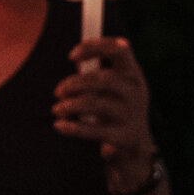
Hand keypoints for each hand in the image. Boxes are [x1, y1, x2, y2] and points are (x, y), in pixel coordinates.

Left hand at [55, 36, 152, 185]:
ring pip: (97, 104)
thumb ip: (95, 72)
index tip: (70, 56)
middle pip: (105, 79)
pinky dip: (72, 128)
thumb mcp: (112, 88)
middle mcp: (136, 92)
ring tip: (57, 109)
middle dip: (75, 83)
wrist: (134, 147)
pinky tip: (59, 125)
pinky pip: (94, 131)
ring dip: (71, 105)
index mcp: (133, 74)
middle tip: (58, 91)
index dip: (94, 47)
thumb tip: (75, 58)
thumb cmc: (115, 108)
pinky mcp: (123, 137)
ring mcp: (132, 115)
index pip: (120, 50)